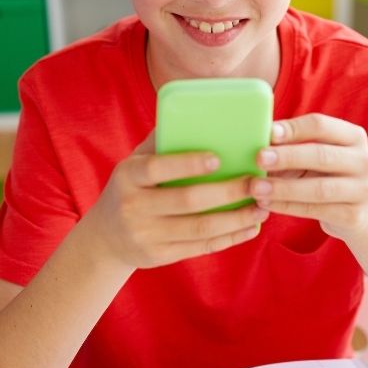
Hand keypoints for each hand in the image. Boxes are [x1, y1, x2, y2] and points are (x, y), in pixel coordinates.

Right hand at [85, 132, 269, 269]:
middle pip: (187, 200)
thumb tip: (195, 111)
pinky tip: (251, 227)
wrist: (105, 238)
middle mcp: (134, 207)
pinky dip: (230, 238)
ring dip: (236, 218)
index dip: (188, 163)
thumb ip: (160, 142)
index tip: (219, 158)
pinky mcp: (161, 256)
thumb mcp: (134, 163)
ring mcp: (147, 235)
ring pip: (200, 228)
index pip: (157, 168)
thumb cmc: (130, 189)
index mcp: (128, 176)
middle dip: (228, 191)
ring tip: (262, 207)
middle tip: (257, 182)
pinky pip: (201, 247)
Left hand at [249, 114, 367, 241]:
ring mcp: (362, 190)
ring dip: (283, 188)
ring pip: (319, 188)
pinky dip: (288, 207)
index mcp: (353, 136)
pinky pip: (316, 210)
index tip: (269, 133)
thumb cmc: (327, 176)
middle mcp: (364, 160)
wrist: (361, 213)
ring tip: (256, 188)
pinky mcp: (354, 215)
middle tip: (259, 159)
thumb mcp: (316, 156)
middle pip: (321, 155)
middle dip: (287, 157)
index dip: (294, 129)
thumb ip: (293, 146)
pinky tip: (266, 204)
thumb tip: (255, 139)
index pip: (321, 125)